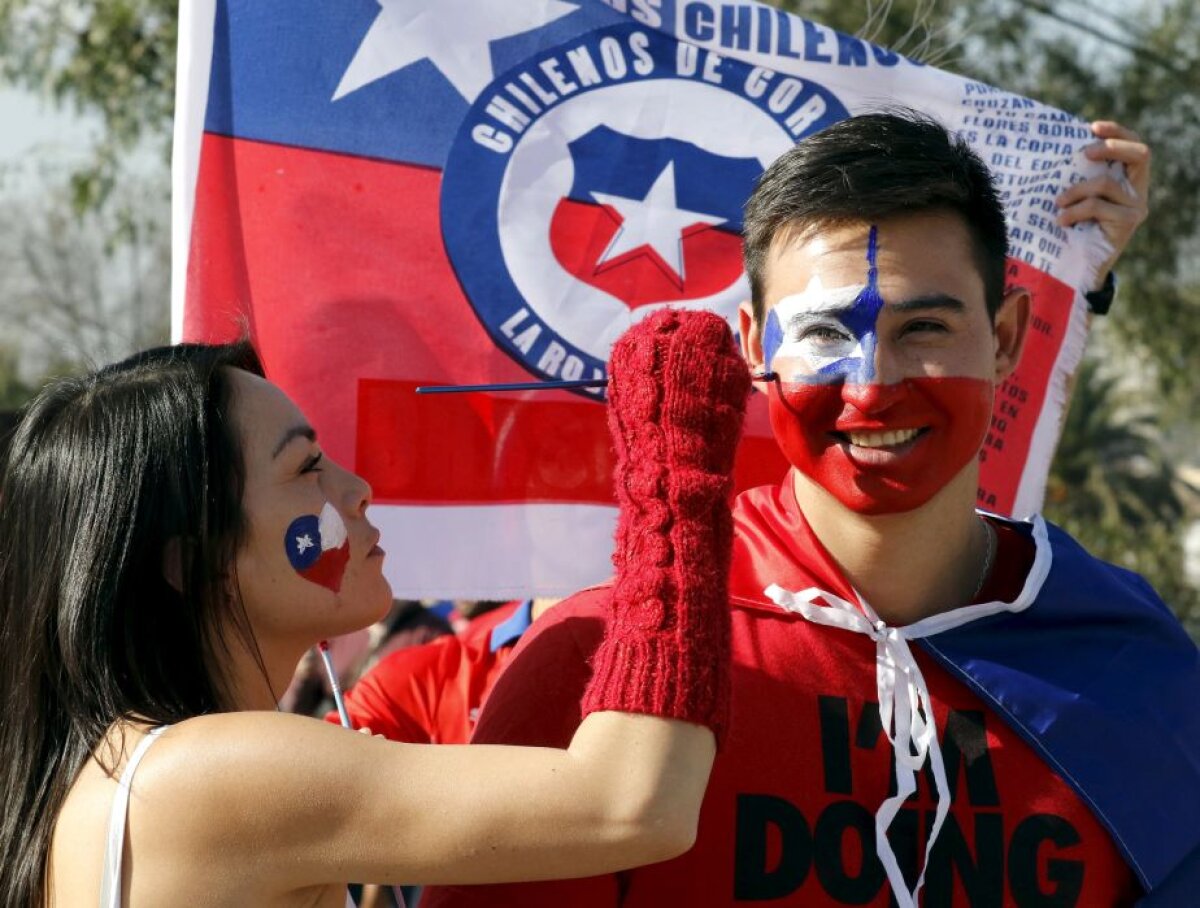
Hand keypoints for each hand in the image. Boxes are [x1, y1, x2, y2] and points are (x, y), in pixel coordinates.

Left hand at [1056, 121, 1149, 289]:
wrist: (1079, 264)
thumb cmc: (1073, 227)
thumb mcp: (1077, 197)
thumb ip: (1079, 177)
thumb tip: (1055, 150)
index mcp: (1129, 179)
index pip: (1134, 146)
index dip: (1117, 132)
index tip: (1092, 126)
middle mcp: (1139, 190)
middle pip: (1140, 154)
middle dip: (1111, 147)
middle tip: (1084, 152)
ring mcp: (1136, 207)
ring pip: (1106, 184)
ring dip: (1075, 191)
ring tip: (1058, 203)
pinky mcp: (1128, 223)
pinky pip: (1098, 206)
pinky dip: (1075, 211)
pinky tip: (1061, 220)